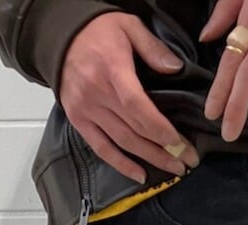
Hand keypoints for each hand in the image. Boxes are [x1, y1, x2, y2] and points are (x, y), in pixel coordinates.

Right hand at [59, 12, 200, 184]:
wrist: (60, 36)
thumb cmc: (98, 30)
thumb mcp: (129, 26)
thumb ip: (153, 48)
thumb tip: (175, 69)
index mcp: (112, 71)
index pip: (138, 108)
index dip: (159, 129)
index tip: (179, 142)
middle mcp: (97, 95)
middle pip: (134, 130)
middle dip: (164, 149)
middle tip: (188, 161)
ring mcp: (86, 111)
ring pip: (121, 142)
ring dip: (149, 159)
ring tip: (173, 168)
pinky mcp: (78, 121)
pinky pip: (101, 148)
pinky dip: (121, 164)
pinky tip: (140, 174)